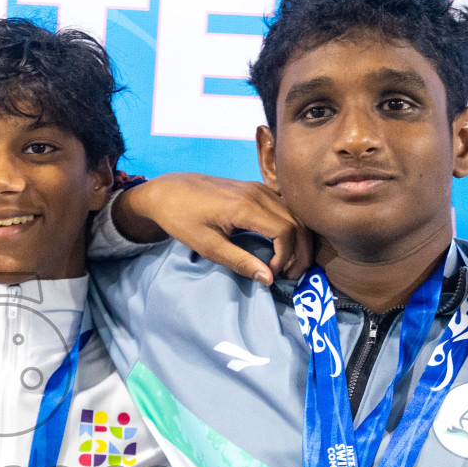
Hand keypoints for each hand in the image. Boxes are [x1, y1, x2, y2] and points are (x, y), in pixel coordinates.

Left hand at [112, 173, 314, 284]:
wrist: (167, 191)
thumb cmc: (181, 218)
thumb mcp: (207, 245)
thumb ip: (239, 261)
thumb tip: (268, 278)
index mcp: (245, 206)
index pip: (286, 231)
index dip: (287, 256)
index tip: (273, 273)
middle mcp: (257, 193)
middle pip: (297, 222)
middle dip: (300, 251)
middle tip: (291, 274)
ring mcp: (257, 188)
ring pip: (294, 214)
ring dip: (298, 239)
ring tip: (287, 263)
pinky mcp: (254, 188)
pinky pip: (283, 207)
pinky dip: (290, 226)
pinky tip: (281, 245)